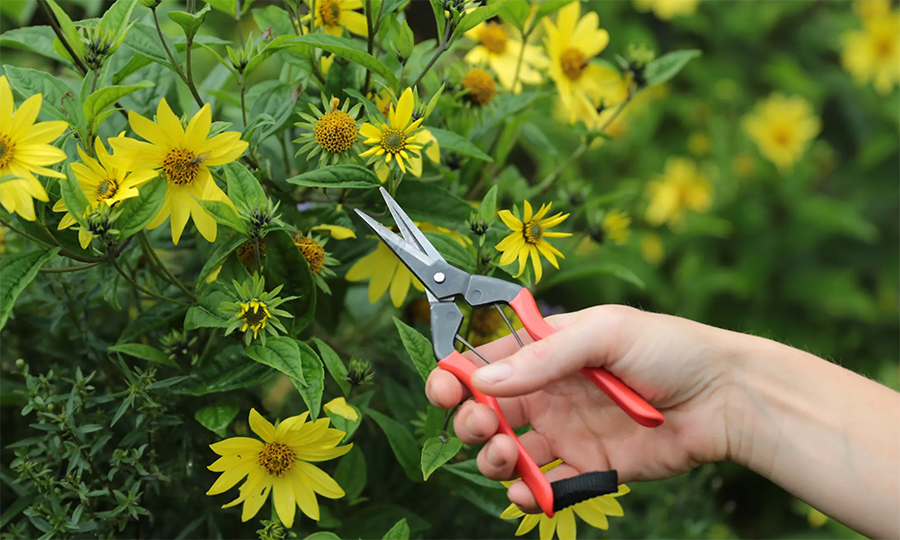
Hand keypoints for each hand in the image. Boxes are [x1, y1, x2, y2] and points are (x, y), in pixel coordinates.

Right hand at [426, 305, 744, 512]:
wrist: (724, 398)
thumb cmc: (669, 349)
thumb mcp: (605, 333)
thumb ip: (543, 356)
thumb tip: (484, 379)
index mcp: (547, 351)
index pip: (486, 362)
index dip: (456, 376)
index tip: (443, 391)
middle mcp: (550, 392)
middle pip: (487, 410)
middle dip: (470, 420)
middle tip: (481, 426)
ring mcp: (567, 432)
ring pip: (507, 451)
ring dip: (490, 458)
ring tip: (504, 456)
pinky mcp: (588, 468)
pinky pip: (545, 486)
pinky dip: (526, 493)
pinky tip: (527, 490)